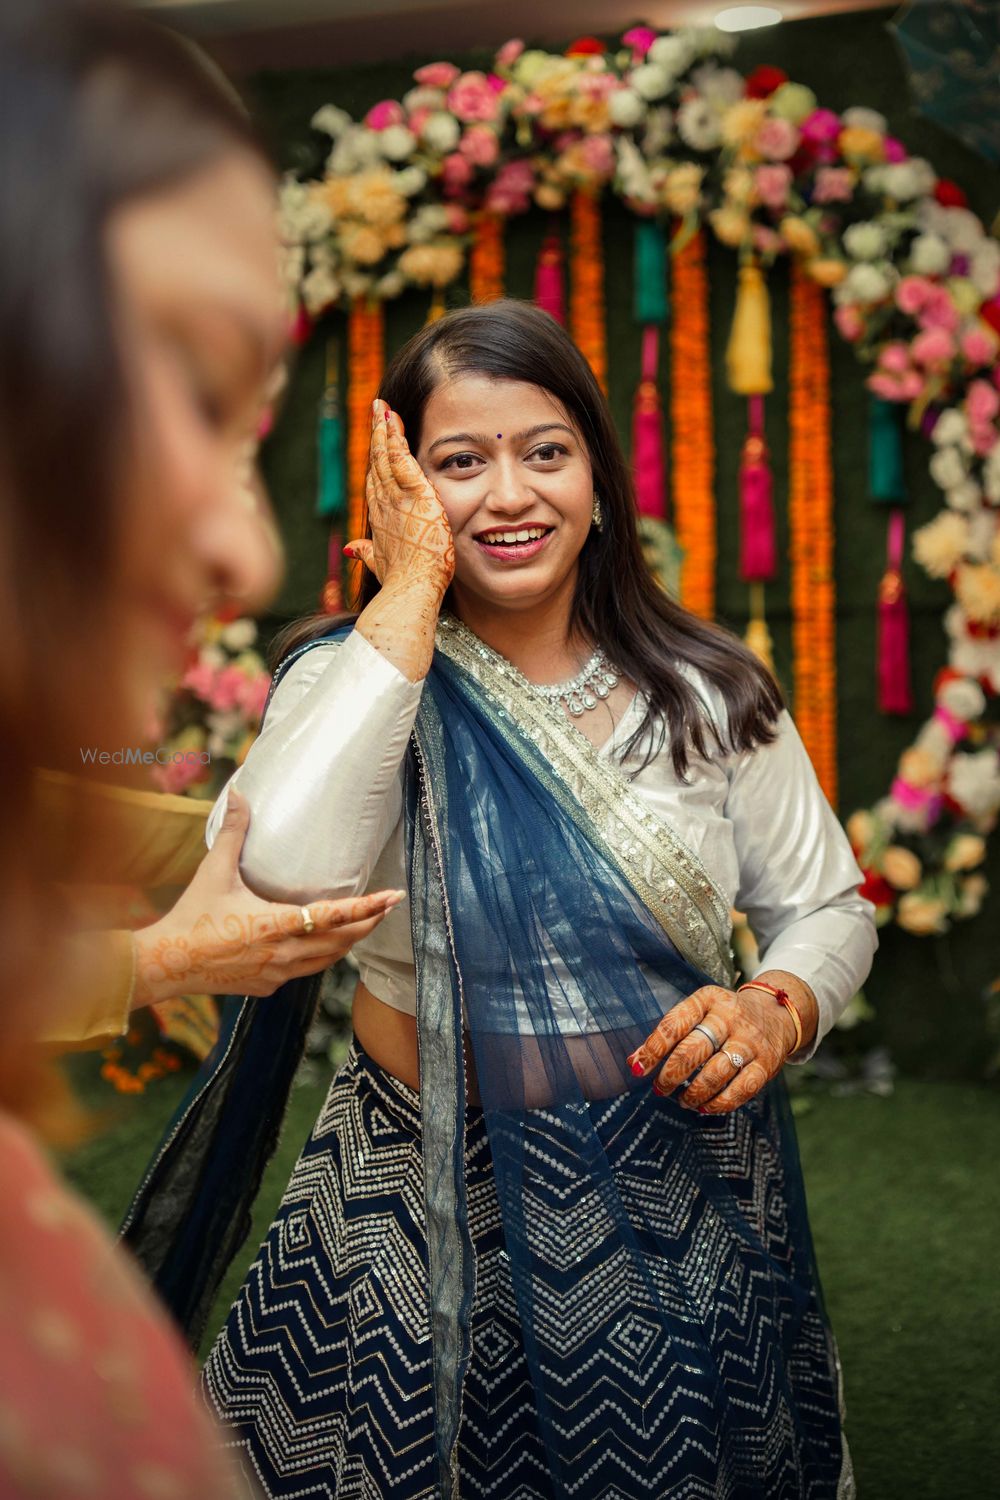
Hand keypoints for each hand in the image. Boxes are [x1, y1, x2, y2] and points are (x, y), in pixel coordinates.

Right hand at [132, 789, 404, 1004]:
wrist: (168, 963)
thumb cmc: (192, 915)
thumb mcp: (214, 870)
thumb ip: (233, 832)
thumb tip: (238, 794)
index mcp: (276, 923)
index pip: (335, 915)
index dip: (369, 906)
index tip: (393, 897)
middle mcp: (284, 953)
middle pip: (342, 941)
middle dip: (368, 923)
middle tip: (387, 908)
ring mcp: (278, 974)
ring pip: (327, 960)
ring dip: (347, 942)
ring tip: (363, 925)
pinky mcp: (268, 986)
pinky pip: (303, 972)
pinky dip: (318, 957)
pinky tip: (319, 946)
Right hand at [346, 398, 454, 600]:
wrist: (410, 592)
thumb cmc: (402, 583)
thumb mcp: (381, 563)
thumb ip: (367, 552)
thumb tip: (352, 549)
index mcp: (379, 518)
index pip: (376, 480)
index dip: (375, 458)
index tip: (377, 438)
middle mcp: (382, 504)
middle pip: (375, 462)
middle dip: (376, 434)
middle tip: (377, 409)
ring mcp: (395, 498)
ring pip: (384, 456)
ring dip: (383, 429)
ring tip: (382, 406)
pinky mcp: (413, 495)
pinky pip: (400, 459)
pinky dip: (394, 438)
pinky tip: (393, 420)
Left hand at [625, 971, 818, 1114]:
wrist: (776, 1013)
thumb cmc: (724, 1017)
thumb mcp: (699, 1012)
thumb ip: (669, 1034)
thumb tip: (634, 1063)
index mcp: (708, 999)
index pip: (674, 1025)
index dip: (652, 1049)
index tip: (638, 1069)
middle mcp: (730, 1017)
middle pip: (693, 1050)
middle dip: (670, 1075)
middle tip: (660, 1089)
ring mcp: (750, 1041)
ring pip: (715, 1073)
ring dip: (692, 1093)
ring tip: (682, 1100)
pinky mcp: (767, 1063)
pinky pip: (741, 1090)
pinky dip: (719, 1104)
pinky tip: (704, 1107)